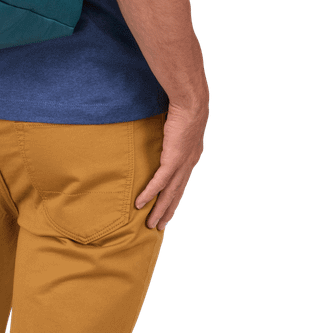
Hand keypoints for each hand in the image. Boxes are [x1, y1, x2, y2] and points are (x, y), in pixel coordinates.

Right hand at [135, 95, 208, 231]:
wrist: (191, 106)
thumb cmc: (186, 109)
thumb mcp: (183, 126)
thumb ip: (176, 135)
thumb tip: (168, 133)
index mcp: (192, 158)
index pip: (182, 184)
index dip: (175, 198)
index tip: (168, 209)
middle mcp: (189, 165)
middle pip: (176, 194)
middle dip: (167, 211)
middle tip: (158, 226)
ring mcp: (181, 165)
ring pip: (168, 194)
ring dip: (158, 210)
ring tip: (150, 224)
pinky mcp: (172, 161)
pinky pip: (159, 182)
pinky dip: (149, 194)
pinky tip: (140, 204)